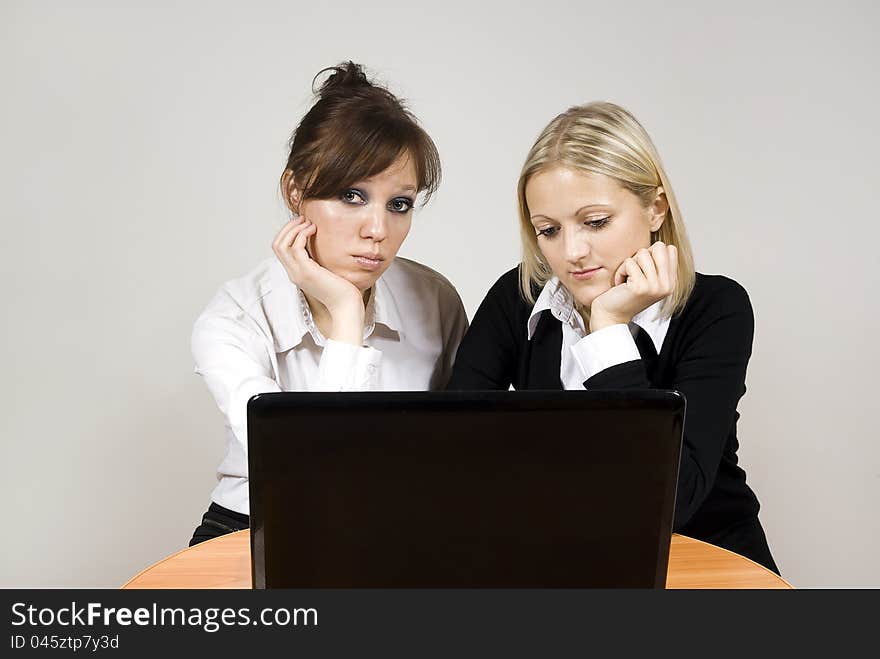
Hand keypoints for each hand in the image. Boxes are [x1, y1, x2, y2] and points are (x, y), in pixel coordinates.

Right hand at [272, 217, 364, 344]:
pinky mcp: (307, 272)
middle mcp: (293, 273)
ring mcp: (298, 273)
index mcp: (296, 273)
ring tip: (308, 223)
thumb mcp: (325, 272)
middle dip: (288, 228)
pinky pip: (295, 248)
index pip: (280, 250)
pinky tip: (313, 230)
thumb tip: (320, 245)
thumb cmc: (341, 290)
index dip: (288, 233)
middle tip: (302, 219)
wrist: (346, 305)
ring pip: (282, 245)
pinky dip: (301, 234)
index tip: (302, 224)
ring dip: (294, 229)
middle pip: (277, 245)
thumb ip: (318, 261)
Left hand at [589, 242, 677, 332]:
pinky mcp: (640, 287)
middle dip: (642, 255)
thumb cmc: (625, 296)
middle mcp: (667, 285)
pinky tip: (621, 284)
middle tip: (635, 271)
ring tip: (628, 279)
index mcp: (671, 282)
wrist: (612, 316)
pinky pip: (629, 263)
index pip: (671, 249)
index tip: (643, 270)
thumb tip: (660, 245)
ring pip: (642, 253)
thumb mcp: (648, 280)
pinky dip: (621, 271)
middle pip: (659, 247)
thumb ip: (657, 265)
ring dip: (629, 264)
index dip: (652, 253)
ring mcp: (655, 286)